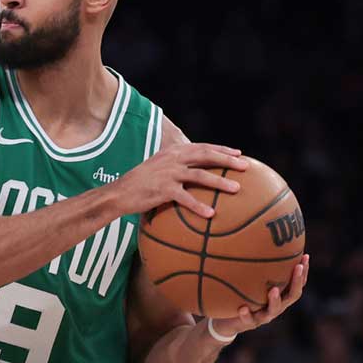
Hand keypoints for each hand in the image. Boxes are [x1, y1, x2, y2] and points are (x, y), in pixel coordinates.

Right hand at [111, 143, 248, 217]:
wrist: (117, 193)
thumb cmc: (138, 184)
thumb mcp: (156, 168)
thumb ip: (173, 167)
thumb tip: (193, 173)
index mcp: (171, 152)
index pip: (201, 147)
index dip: (221, 149)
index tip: (238, 153)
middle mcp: (171, 160)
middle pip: (205, 156)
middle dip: (227, 160)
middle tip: (245, 166)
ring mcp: (168, 174)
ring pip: (200, 175)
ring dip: (220, 182)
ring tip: (237, 189)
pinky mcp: (163, 190)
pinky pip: (186, 198)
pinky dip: (199, 207)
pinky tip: (211, 215)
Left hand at [211, 254, 309, 338]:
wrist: (227, 321)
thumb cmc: (241, 297)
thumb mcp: (249, 281)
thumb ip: (254, 268)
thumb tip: (253, 238)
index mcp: (280, 296)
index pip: (296, 283)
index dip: (303, 272)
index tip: (305, 256)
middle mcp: (276, 306)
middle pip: (292, 296)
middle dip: (296, 281)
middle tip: (297, 267)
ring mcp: (263, 316)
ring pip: (274, 310)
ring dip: (275, 300)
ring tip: (273, 290)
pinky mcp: (249, 324)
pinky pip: (248, 320)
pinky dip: (246, 314)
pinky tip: (242, 307)